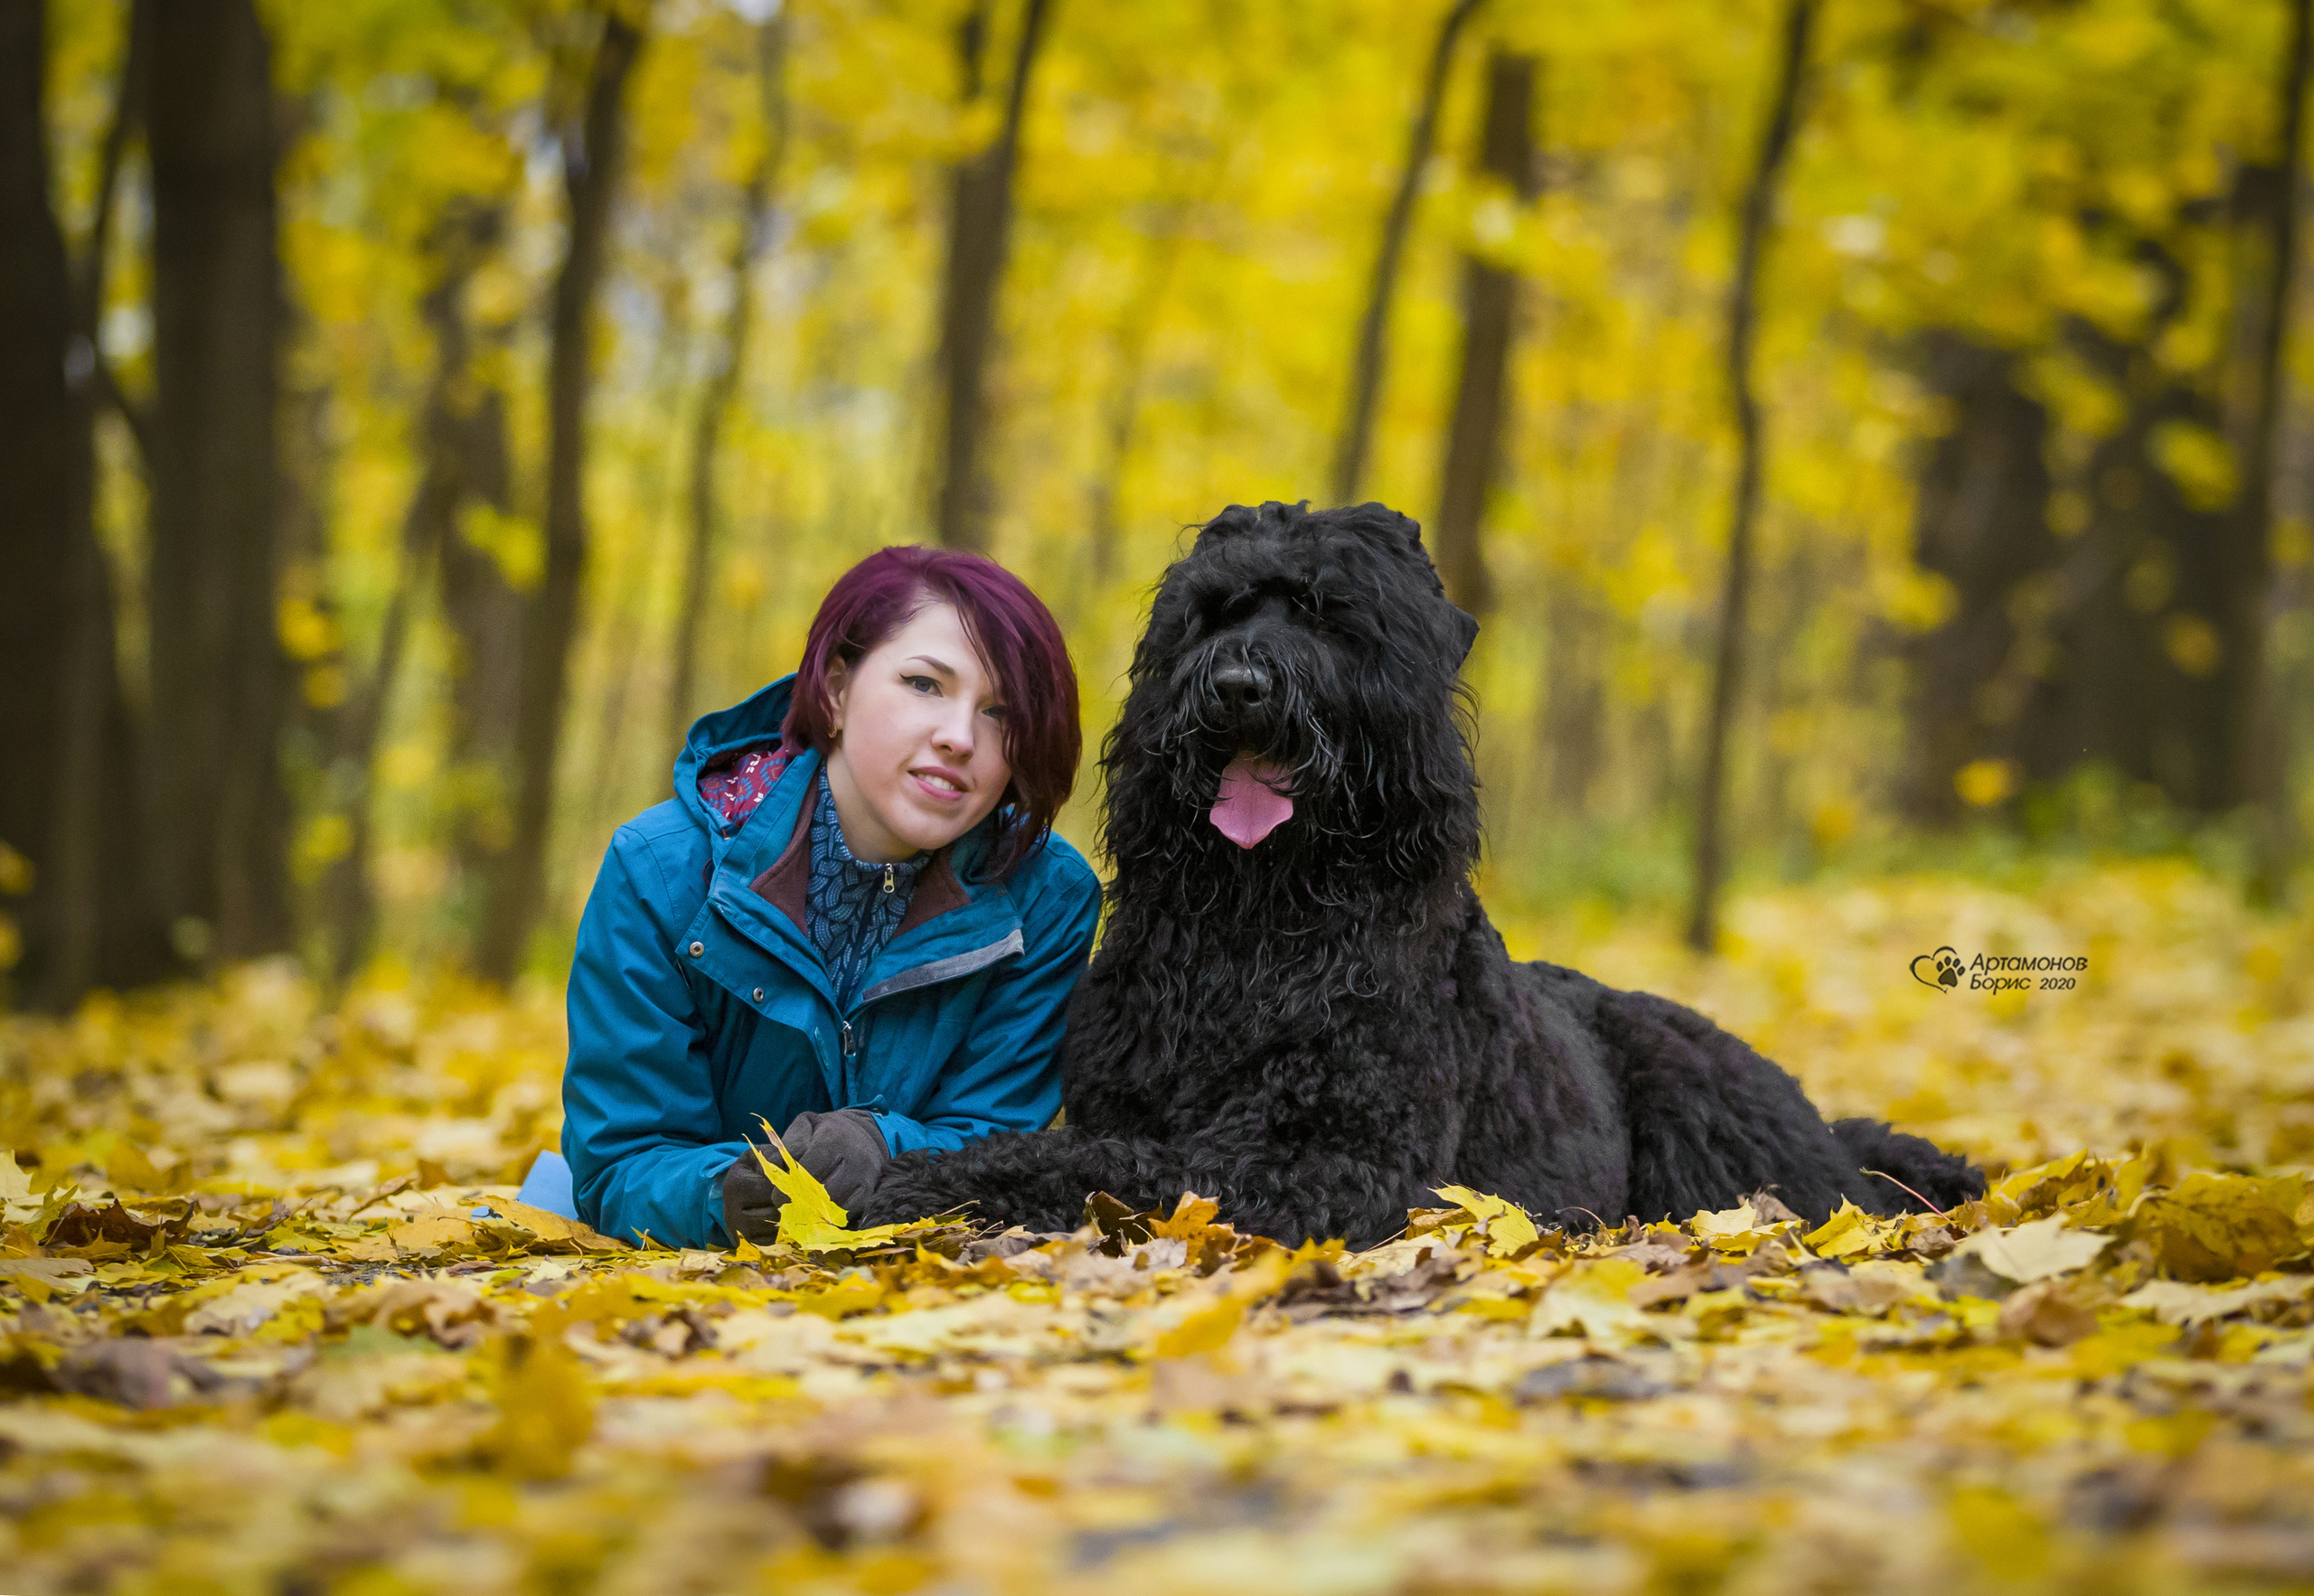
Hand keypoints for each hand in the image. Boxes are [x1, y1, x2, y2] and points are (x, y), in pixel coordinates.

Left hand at [719, 1109, 891, 1245]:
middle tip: (786, 1210)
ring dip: (815, 1215)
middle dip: (801, 1204)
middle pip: (824, 1192)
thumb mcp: (807, 1126)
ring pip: (837, 1207)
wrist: (864, 1135)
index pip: (809, 1170)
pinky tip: (817, 1216)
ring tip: (800, 1215)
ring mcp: (865, 1177)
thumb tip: (775, 1166)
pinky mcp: (870, 1193)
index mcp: (834, 1139)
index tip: (776, 1197)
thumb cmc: (827, 1132)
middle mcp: (854, 1159)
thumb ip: (790, 1143)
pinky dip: (831, 1219)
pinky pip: (849, 1213)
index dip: (790, 1188)